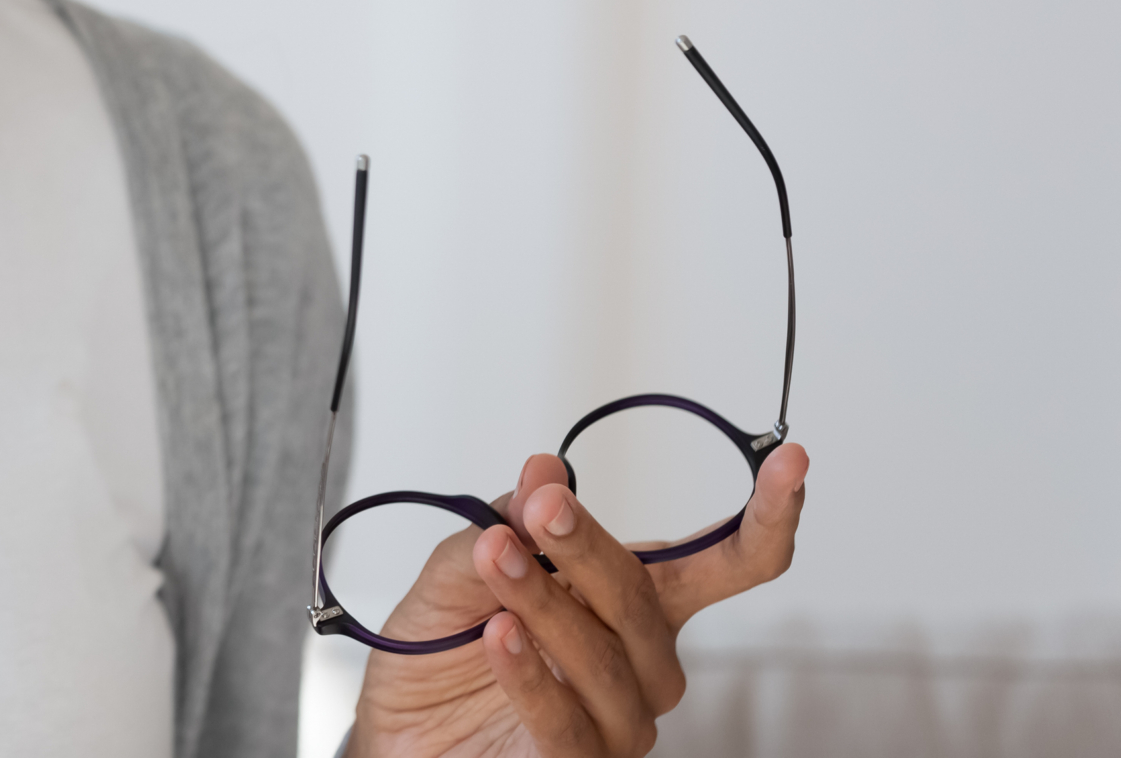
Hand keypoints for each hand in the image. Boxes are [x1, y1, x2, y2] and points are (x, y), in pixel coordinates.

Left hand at [353, 442, 807, 756]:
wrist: (396, 728)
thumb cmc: (443, 647)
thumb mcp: (463, 566)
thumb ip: (509, 521)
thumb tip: (545, 468)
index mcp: (636, 603)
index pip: (725, 564)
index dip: (766, 517)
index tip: (791, 460)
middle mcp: (643, 664)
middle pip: (645, 601)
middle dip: (589, 547)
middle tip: (541, 507)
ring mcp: (618, 722)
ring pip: (606, 661)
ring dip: (546, 602)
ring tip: (494, 558)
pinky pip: (567, 725)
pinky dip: (533, 676)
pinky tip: (501, 636)